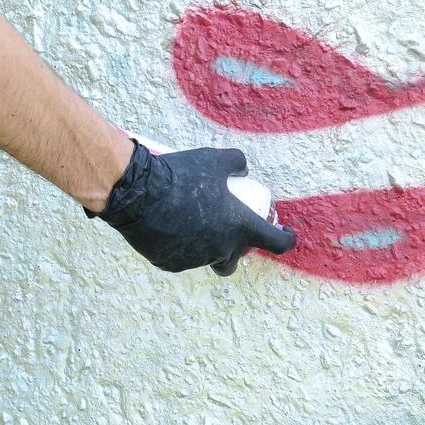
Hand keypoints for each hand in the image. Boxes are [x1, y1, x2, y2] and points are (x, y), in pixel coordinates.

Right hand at [87, 140, 296, 274]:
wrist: (139, 194)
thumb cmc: (181, 176)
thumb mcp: (214, 160)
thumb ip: (235, 162)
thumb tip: (243, 169)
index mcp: (240, 228)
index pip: (277, 243)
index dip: (285, 239)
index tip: (285, 233)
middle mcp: (221, 249)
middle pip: (235, 260)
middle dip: (235, 249)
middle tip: (226, 231)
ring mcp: (196, 260)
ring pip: (206, 258)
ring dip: (205, 246)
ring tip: (189, 223)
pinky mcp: (171, 264)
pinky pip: (181, 258)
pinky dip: (180, 246)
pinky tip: (169, 228)